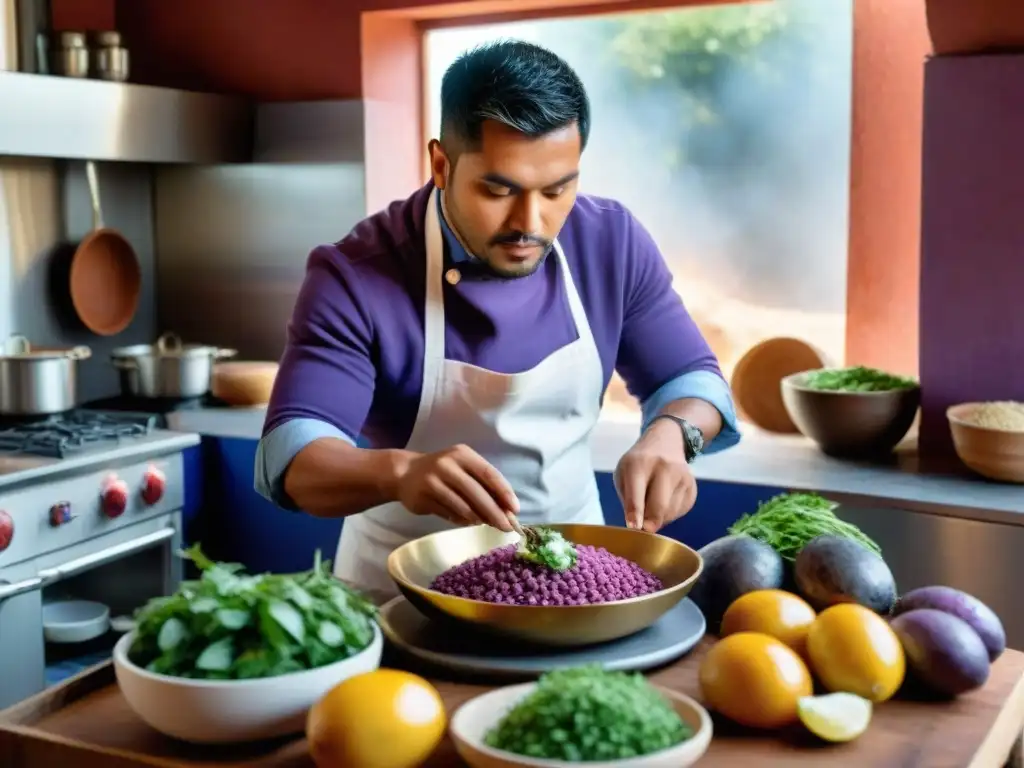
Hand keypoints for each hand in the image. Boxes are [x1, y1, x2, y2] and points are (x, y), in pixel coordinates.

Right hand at [396, 443, 518, 530]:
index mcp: (463, 454)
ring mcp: (433, 480)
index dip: (504, 492)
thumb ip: (483, 485)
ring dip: (477, 518)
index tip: (515, 510)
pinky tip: (467, 522)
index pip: (489, 473)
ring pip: (462, 505)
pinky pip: (448, 512)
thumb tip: (507, 511)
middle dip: (494, 512)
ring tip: (485, 524)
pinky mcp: (422, 497)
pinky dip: (461, 520)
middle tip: (506, 527)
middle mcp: (448, 464)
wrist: (405, 473)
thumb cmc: (444, 472)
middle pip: (476, 492)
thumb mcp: (463, 469)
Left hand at [613, 422, 696, 532]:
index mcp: (639, 464)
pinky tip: (663, 502)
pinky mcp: (692, 487)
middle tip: (644, 531)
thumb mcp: (623, 475)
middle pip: (659, 506)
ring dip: (658, 519)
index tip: (634, 528)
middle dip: (650, 523)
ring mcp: (682, 476)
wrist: (665, 442)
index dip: (635, 513)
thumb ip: (628, 500)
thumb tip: (638, 526)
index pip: (637, 493)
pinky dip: (669, 514)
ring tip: (651, 506)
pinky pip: (679, 511)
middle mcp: (664, 468)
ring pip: (670, 512)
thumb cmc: (637, 464)